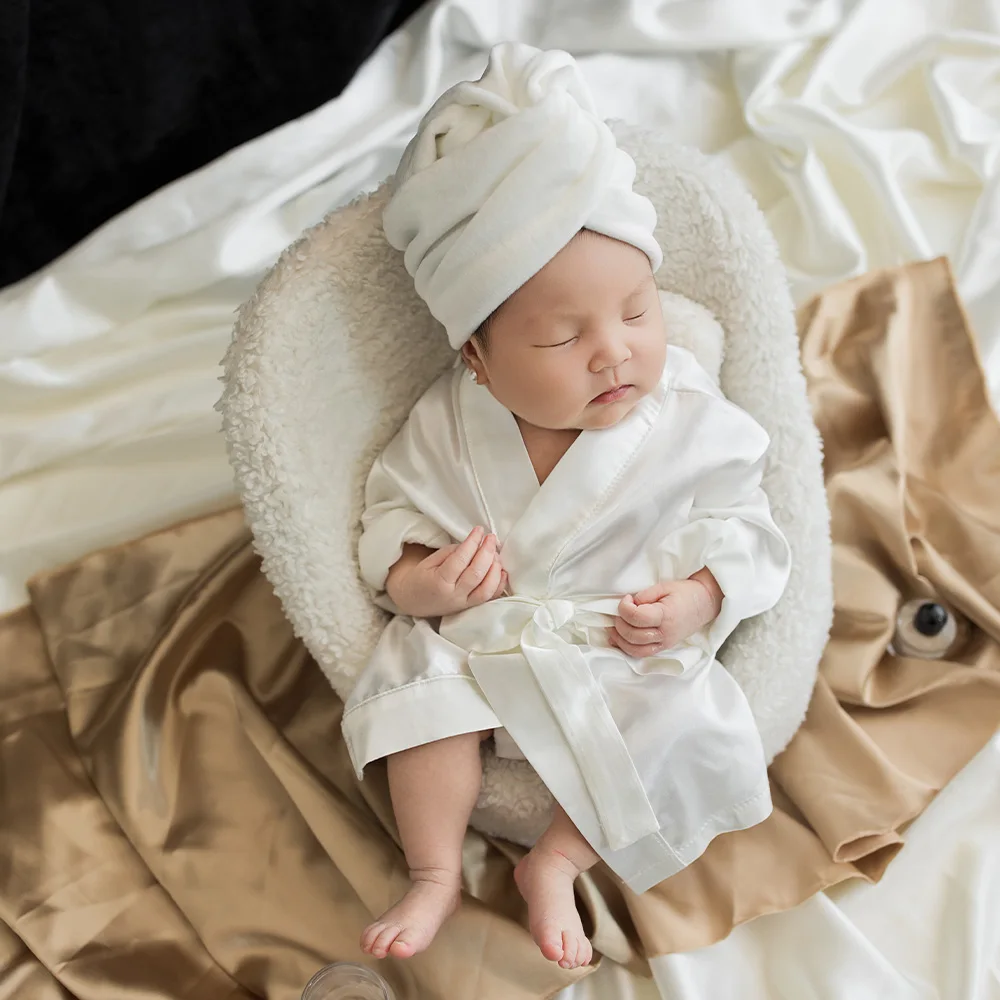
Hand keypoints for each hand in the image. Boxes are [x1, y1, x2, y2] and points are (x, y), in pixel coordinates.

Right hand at [386, 526, 506, 617]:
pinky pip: (490, 598)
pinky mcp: (471, 608)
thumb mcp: (429, 561)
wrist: (413, 601)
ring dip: (495, 568)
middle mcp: (454, 595)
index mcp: (439, 582)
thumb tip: (474, 544)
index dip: (472, 542)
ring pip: (487, 589)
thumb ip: (451, 552)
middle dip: (487, 552)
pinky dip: (500, 584)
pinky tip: (502, 570)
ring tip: (495, 553)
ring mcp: (464, 604)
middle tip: (490, 538)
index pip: (460, 560)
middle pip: (476, 573)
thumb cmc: (421, 578)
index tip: (479, 530)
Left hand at [609, 573, 721, 657]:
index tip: (626, 598)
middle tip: (619, 612)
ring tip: (614, 626)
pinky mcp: (663, 647)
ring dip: (619, 639)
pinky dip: (627, 648)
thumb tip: (629, 605)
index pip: (637, 617)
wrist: (704, 604)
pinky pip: (641, 653)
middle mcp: (665, 633)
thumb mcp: (664, 587)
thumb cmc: (684, 593)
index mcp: (666, 615)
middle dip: (619, 624)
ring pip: (635, 650)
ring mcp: (664, 643)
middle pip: (633, 635)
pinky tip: (618, 639)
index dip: (624, 607)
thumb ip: (644, 596)